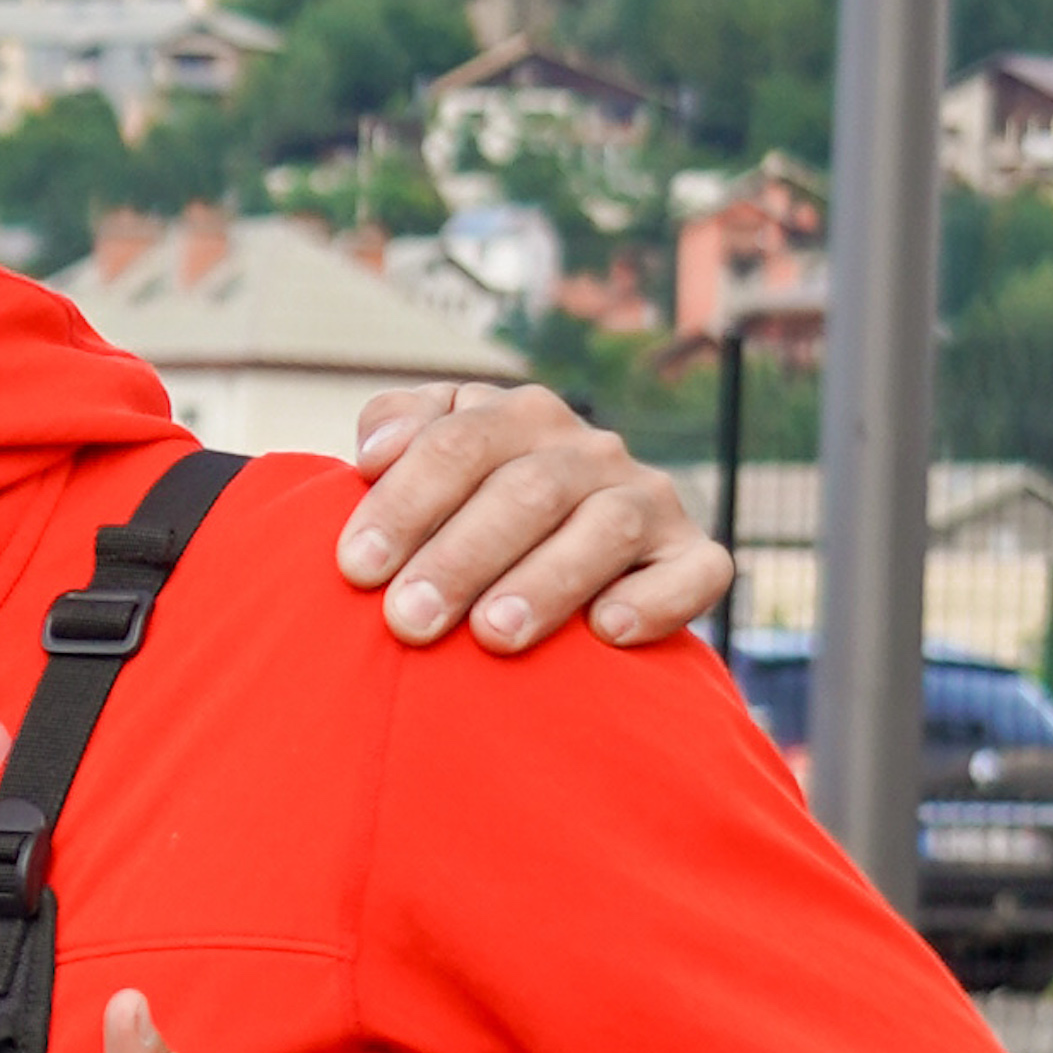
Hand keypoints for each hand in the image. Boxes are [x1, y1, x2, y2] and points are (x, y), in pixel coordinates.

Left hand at [337, 381, 731, 653]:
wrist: (562, 565)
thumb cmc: (470, 514)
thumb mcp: (430, 460)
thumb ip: (398, 429)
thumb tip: (375, 449)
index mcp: (518, 417)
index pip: (457, 444)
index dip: (405, 503)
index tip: (357, 567)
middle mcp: (589, 450)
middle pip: (525, 492)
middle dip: (460, 558)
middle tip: (408, 621)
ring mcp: (648, 500)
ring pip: (606, 528)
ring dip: (546, 582)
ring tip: (493, 635)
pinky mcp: (694, 555)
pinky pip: (694, 572)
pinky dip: (654, 600)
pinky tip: (608, 633)